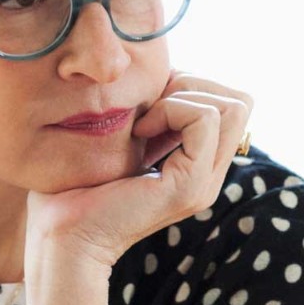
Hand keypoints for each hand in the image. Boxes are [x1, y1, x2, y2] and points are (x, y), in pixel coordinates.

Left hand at [24, 70, 252, 271]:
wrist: (62, 233)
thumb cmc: (78, 184)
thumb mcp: (125, 136)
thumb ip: (153, 113)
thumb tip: (164, 71)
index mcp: (199, 165)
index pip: (233, 104)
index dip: (193, 86)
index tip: (149, 101)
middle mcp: (210, 175)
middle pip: (241, 102)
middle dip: (193, 86)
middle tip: (149, 105)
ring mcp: (204, 183)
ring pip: (233, 107)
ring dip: (183, 97)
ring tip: (144, 120)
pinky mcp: (190, 185)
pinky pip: (205, 120)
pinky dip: (171, 110)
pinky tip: (139, 130)